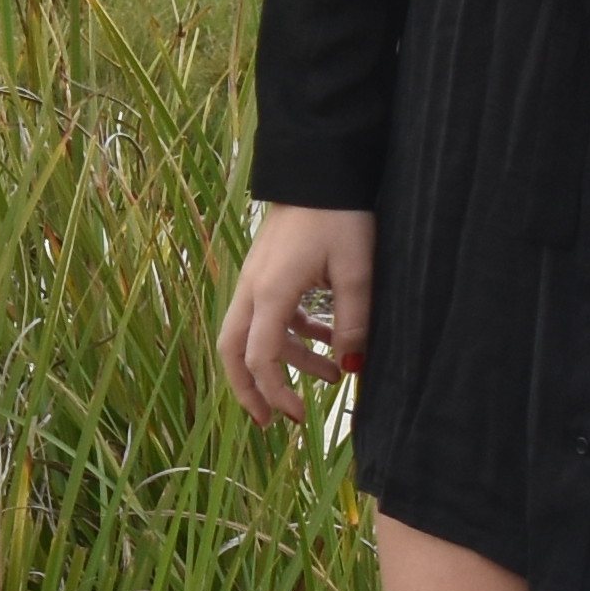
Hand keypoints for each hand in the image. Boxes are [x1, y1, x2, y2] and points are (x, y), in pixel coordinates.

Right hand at [216, 204, 372, 425]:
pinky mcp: (269, 271)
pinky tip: (330, 340)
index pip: (259, 357)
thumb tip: (351, 365)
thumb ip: (353, 321)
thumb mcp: (356, 270)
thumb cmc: (339, 214)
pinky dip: (295, 335)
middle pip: (233, 351)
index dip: (274, 392)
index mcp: (270, 292)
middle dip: (250, 390)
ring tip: (331, 378)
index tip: (300, 416)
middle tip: (272, 422)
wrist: (320, 168)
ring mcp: (257, 279)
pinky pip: (272, 315)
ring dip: (286, 362)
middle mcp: (253, 289)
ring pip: (254, 334)